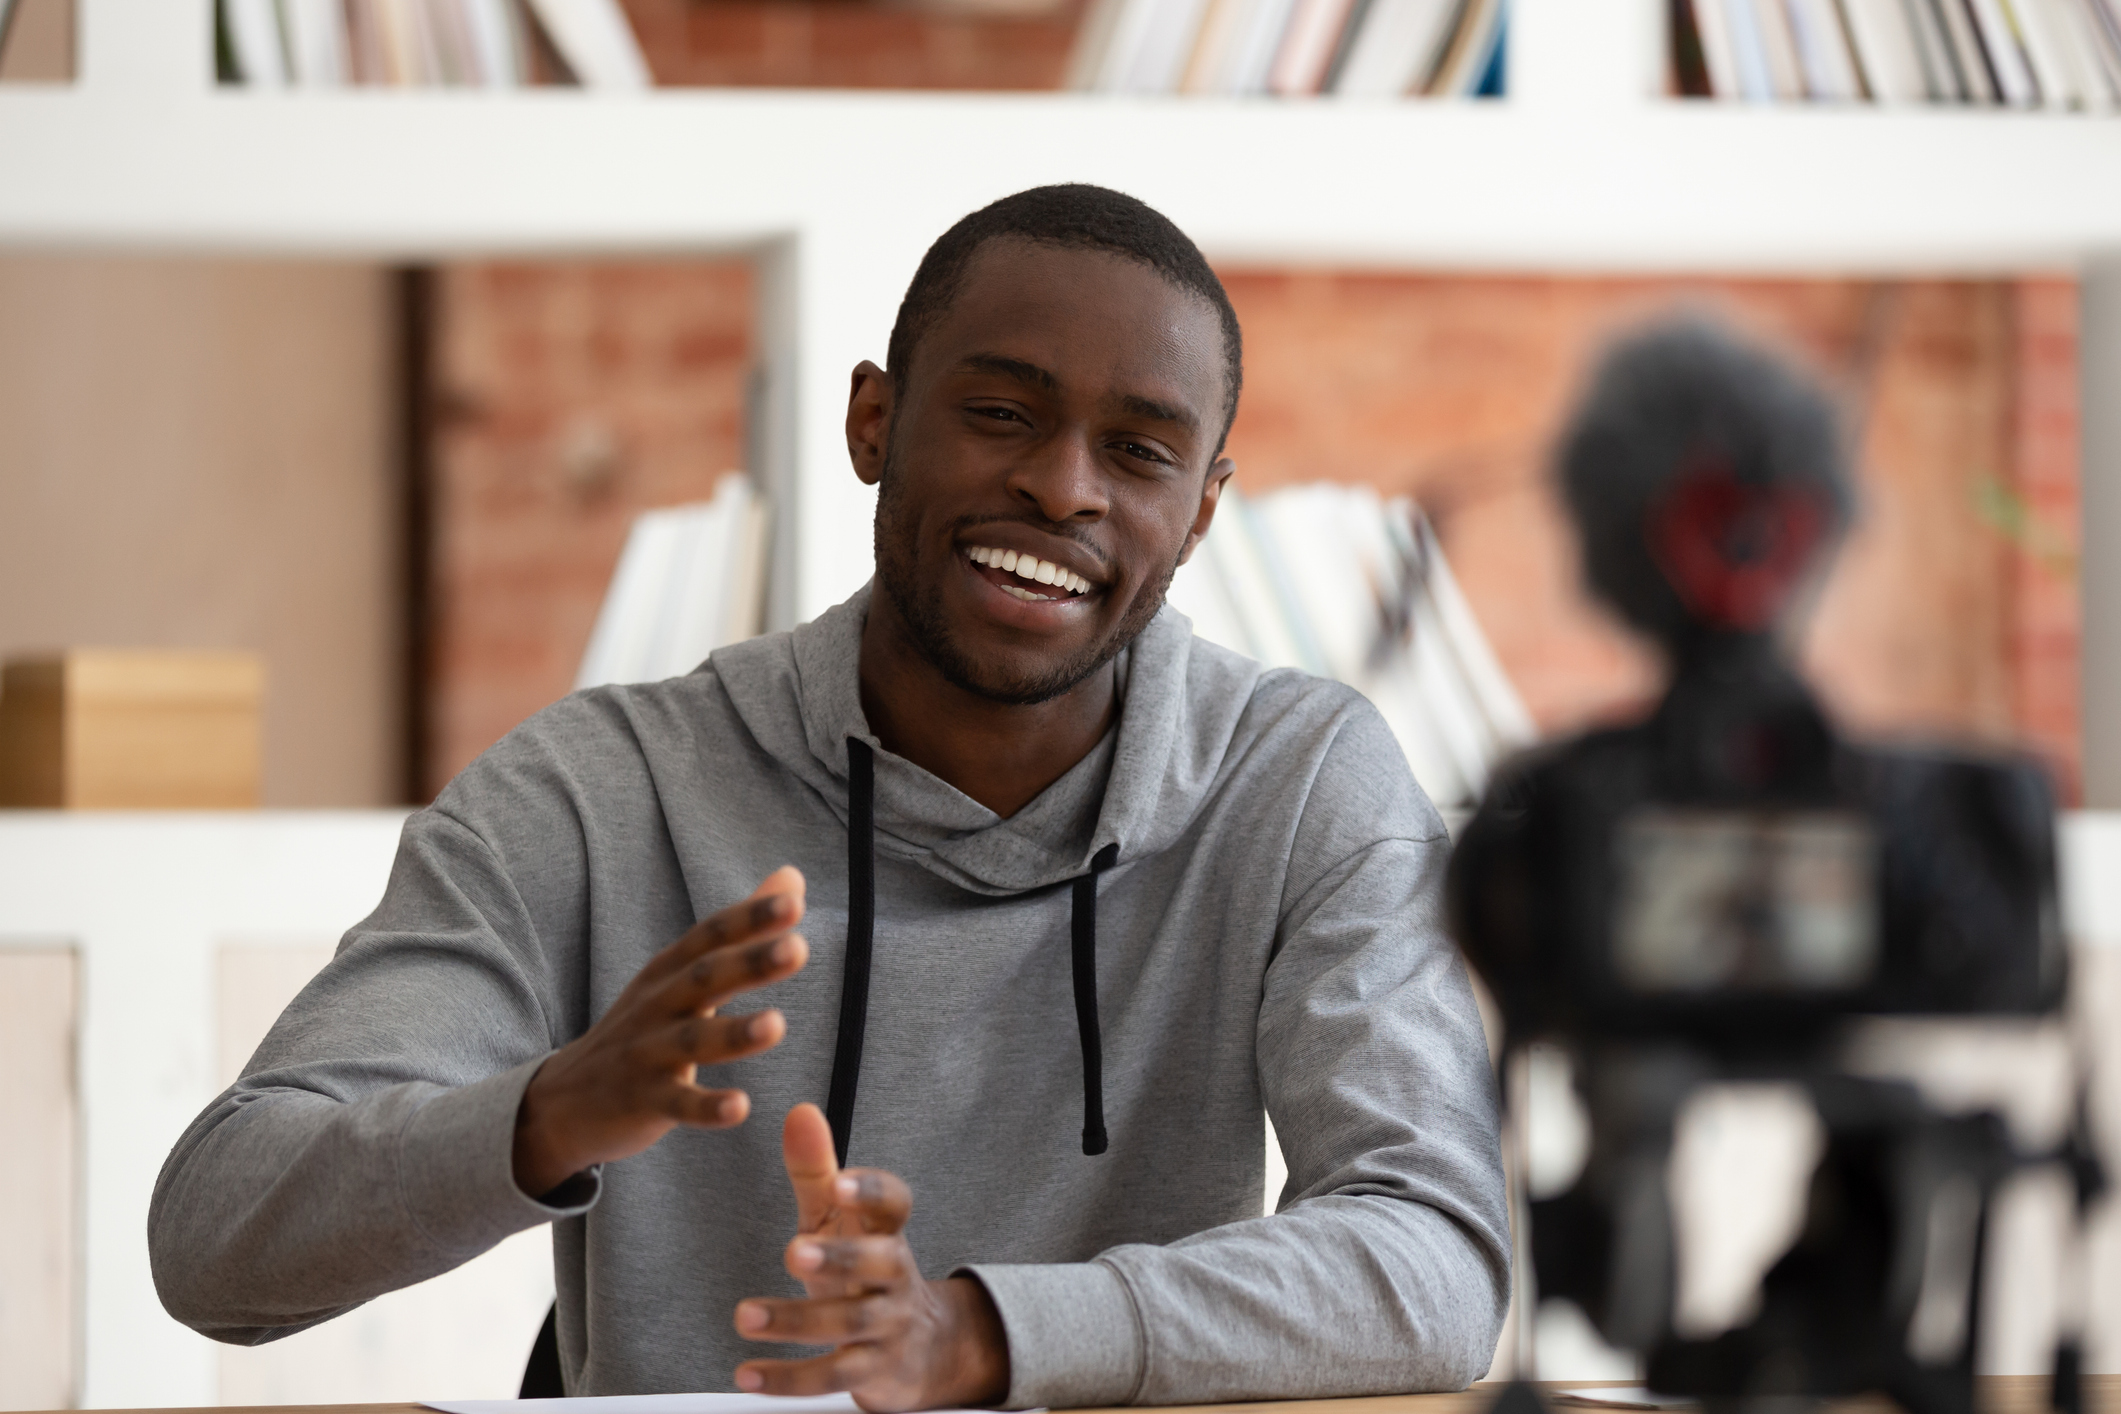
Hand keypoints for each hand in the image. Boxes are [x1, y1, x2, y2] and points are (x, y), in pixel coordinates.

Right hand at [511, 867, 808, 1197]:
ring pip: (693, 1041)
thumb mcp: (682, 973)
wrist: (565, 1099)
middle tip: (798, 948)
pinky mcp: (642, 1101)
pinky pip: (678, 1104)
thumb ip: (741, 930)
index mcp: (670, 971)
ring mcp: (646, 1052)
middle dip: (749, 963)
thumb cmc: (643, 1027)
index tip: (794, 901)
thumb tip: (792, 876)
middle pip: (703, 978)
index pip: (711, 935)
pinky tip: (740, 1108)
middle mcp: (657, 1003)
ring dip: (734, 1033)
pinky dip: (707, 1107)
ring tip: (776, 1025)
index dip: (749, 918)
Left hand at [732, 1104, 1010, 1411]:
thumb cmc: (865, 1268)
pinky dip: (787, 1379)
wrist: (921, 1348)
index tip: (838, 1183)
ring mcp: (886, 1324)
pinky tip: (746, 1374)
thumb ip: (816, 1170)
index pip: (893, 1203)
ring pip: (850, 1322)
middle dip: (839, 1256)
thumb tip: (799, 1111)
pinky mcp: (871, 1370)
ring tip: (745, 1314)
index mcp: (885, 1230)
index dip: (870, 1192)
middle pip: (879, 1262)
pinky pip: (831, 1376)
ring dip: (796, 1320)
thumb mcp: (840, 1220)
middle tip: (793, 1251)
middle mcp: (894, 1274)